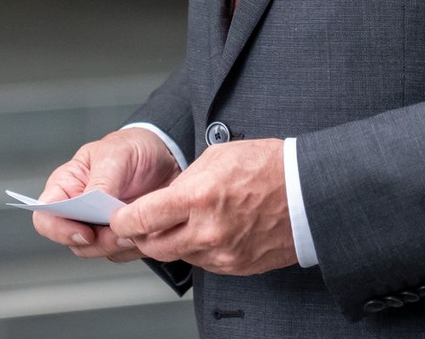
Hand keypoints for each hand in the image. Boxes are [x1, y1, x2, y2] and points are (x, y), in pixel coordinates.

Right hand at [33, 128, 181, 261]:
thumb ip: (101, 181)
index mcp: (67, 185)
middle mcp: (78, 210)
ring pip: (96, 251)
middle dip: (98, 242)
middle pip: (73, 241)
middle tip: (122, 232)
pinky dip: (132, 247)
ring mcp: (99, 226)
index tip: (86, 232)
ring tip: (137, 230)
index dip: (58, 229)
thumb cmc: (132, 148)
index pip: (45, 215)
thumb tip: (90, 204)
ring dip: (116, 246)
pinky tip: (146, 231)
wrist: (166, 156)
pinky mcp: (120, 237)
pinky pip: (119, 254)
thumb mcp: (116, 155)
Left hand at [110, 138, 295, 275]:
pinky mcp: (235, 267)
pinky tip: (204, 229)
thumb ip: (184, 182)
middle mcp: (207, 231)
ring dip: (168, 240)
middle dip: (140, 234)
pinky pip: (202, 262)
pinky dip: (195, 247)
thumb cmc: (266, 166)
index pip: (142, 219)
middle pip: (153, 245)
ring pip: (176, 254)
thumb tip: (164, 198)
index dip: (122, 219)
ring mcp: (222, 254)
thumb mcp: (216, 156)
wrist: (307, 194)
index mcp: (199, 198)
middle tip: (138, 221)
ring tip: (176, 220)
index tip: (117, 215)